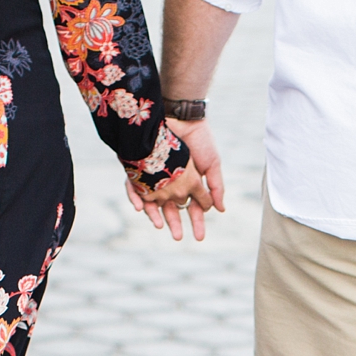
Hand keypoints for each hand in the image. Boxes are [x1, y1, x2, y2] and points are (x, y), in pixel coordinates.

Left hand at [124, 117, 225, 241]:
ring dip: (155, 215)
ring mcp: (157, 177)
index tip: (199, 237)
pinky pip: (135, 187)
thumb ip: (215, 187)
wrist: (182, 117)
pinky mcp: (142, 168)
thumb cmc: (200, 140)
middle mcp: (173, 183)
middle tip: (178, 238)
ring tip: (159, 225)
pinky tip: (140, 207)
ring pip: (153, 202)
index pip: (194, 208)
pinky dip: (136, 197)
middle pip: (173, 209)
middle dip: (176, 224)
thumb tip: (220, 209)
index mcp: (190, 184)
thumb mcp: (212, 165)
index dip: (196, 222)